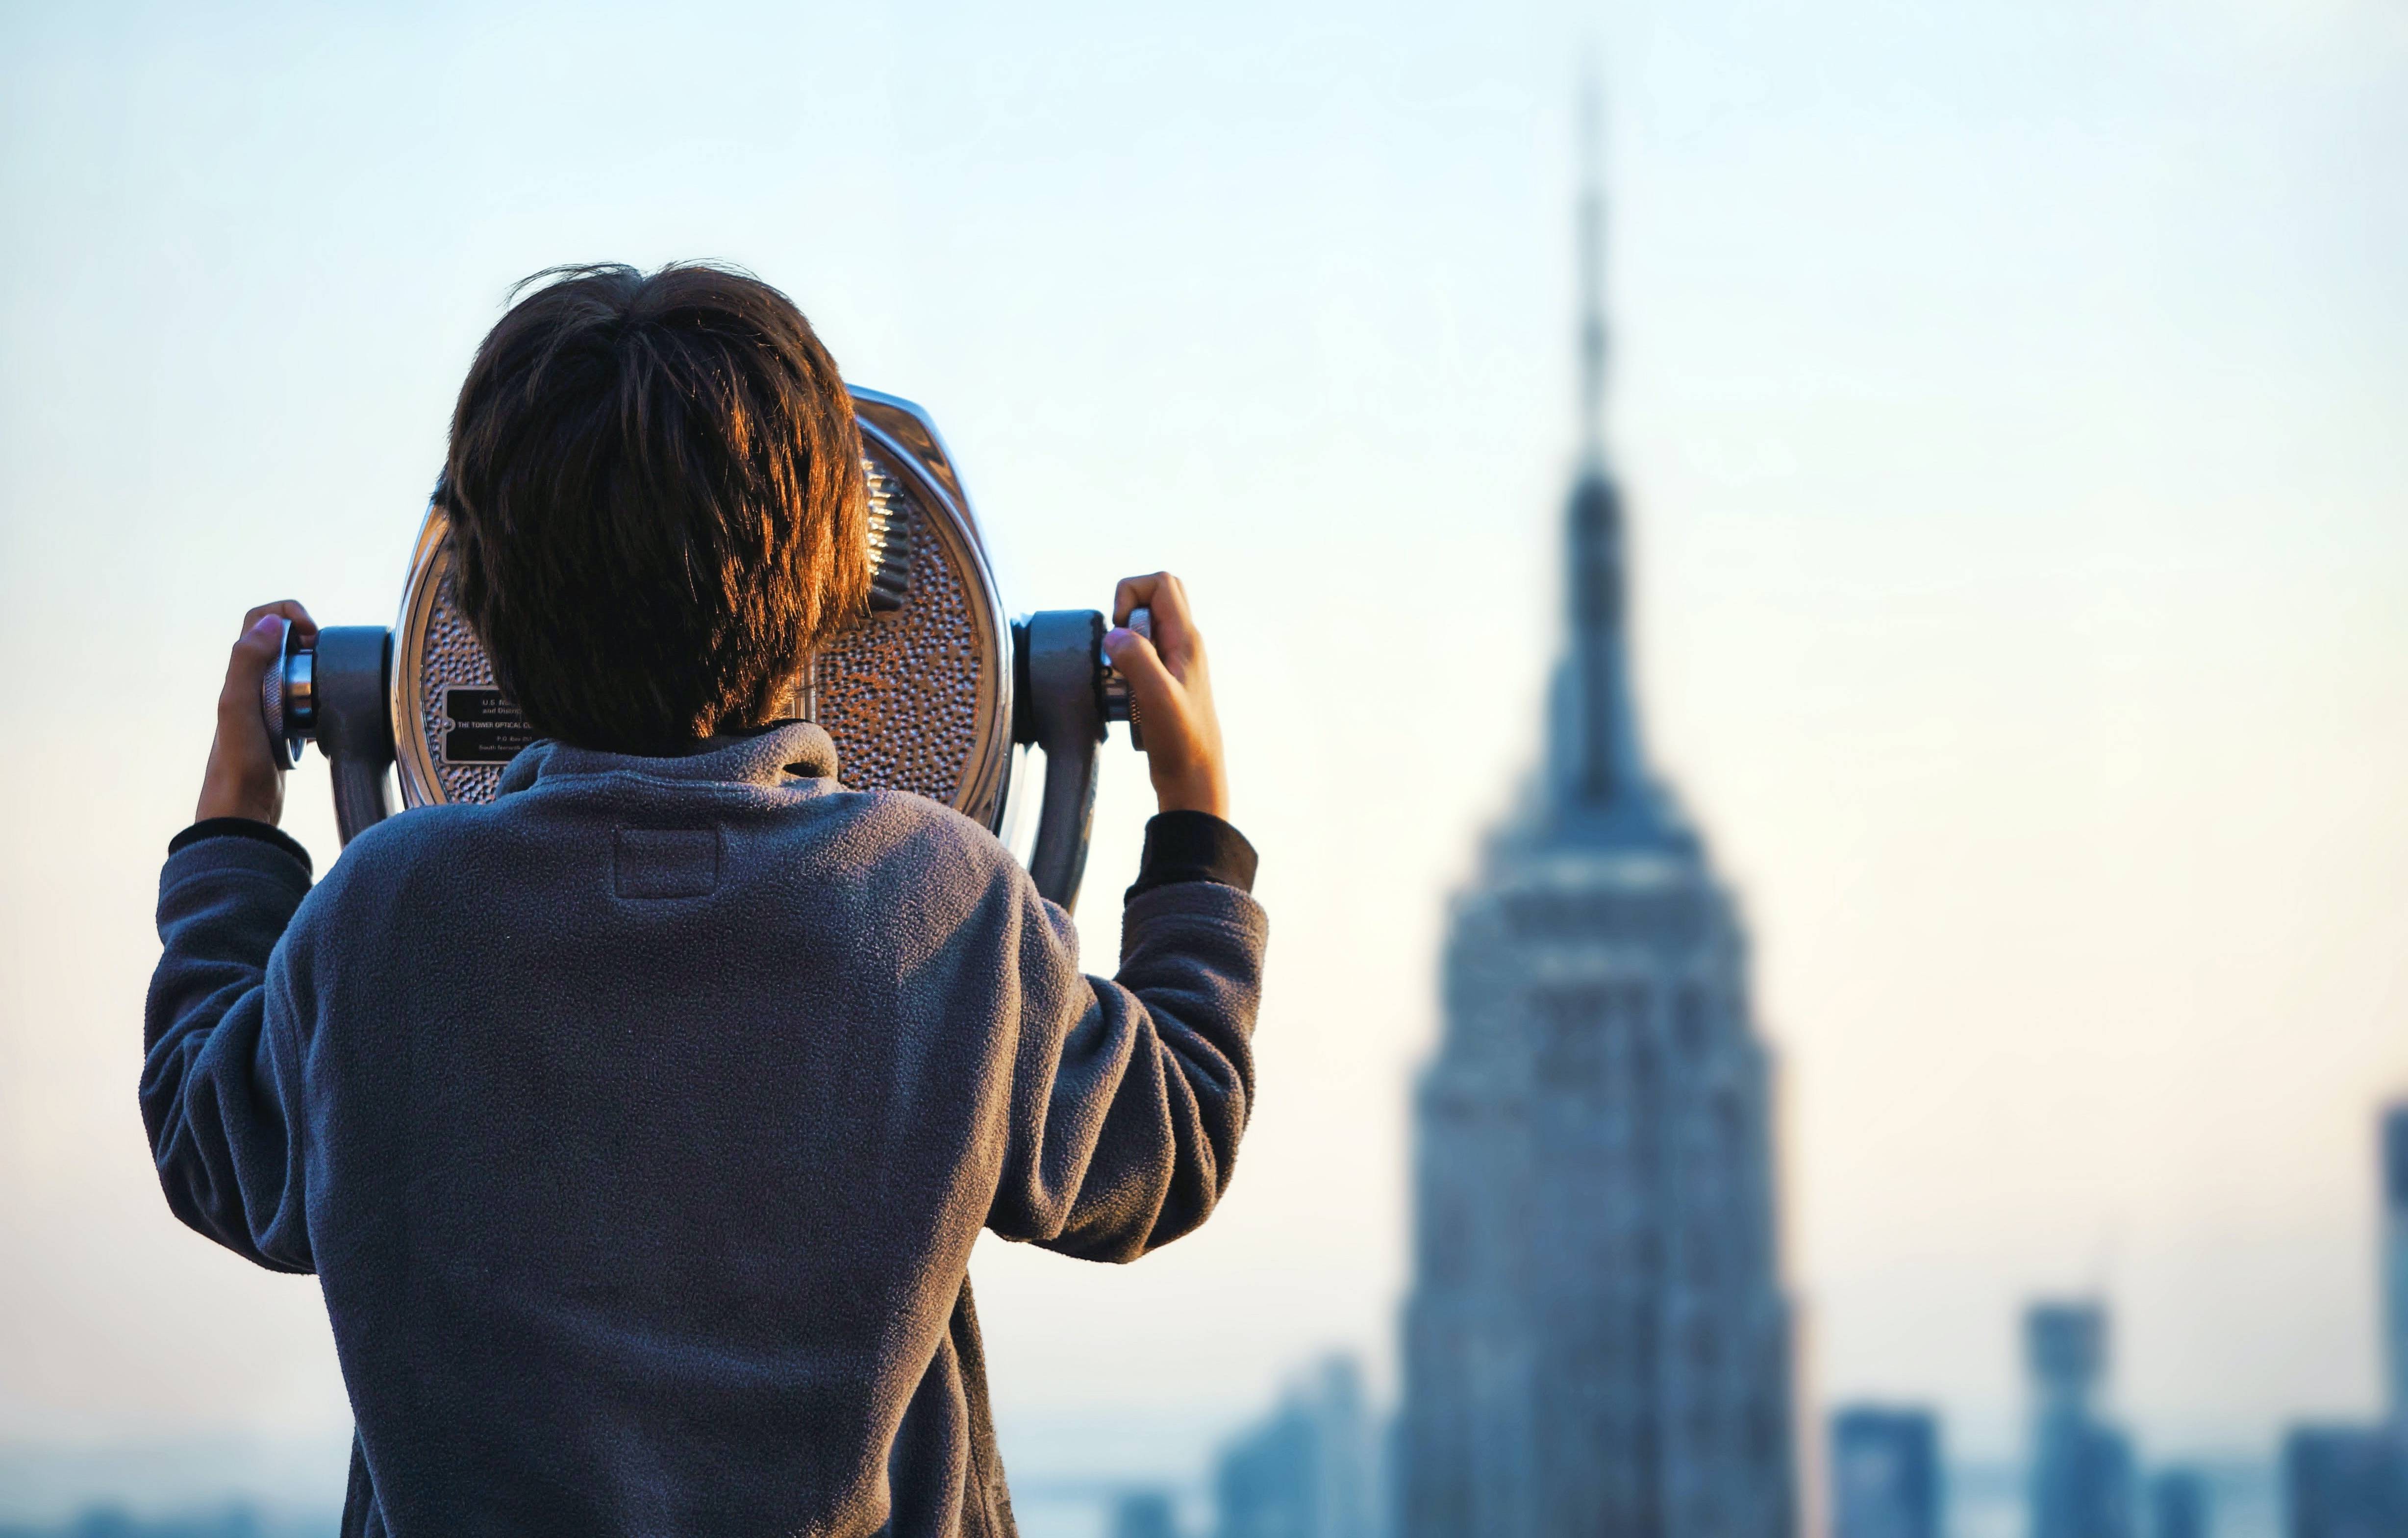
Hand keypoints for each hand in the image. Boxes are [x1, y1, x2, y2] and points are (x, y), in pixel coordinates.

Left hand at [197, 602, 316, 825]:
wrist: (242, 812)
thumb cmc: (237, 764)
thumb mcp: (237, 707)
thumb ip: (248, 662)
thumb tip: (272, 625)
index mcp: (240, 674)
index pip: (260, 619)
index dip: (288, 615)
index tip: (312, 637)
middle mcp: (252, 686)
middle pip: (283, 642)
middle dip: (309, 643)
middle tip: (325, 662)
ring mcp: (269, 709)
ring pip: (299, 673)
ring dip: (317, 674)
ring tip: (328, 692)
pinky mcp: (285, 731)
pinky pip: (308, 704)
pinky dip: (322, 706)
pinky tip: (324, 724)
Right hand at [1101, 572, 1228, 819]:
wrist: (1193, 778)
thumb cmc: (1181, 742)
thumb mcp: (1156, 698)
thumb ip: (1137, 660)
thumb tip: (1114, 634)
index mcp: (1186, 640)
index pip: (1161, 583)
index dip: (1130, 594)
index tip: (1119, 629)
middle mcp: (1184, 645)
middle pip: (1156, 596)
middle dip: (1126, 610)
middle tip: (1119, 645)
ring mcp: (1175, 662)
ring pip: (1145, 627)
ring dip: (1124, 642)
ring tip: (1123, 677)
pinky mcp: (1166, 680)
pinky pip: (1141, 654)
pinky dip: (1126, 665)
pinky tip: (1125, 695)